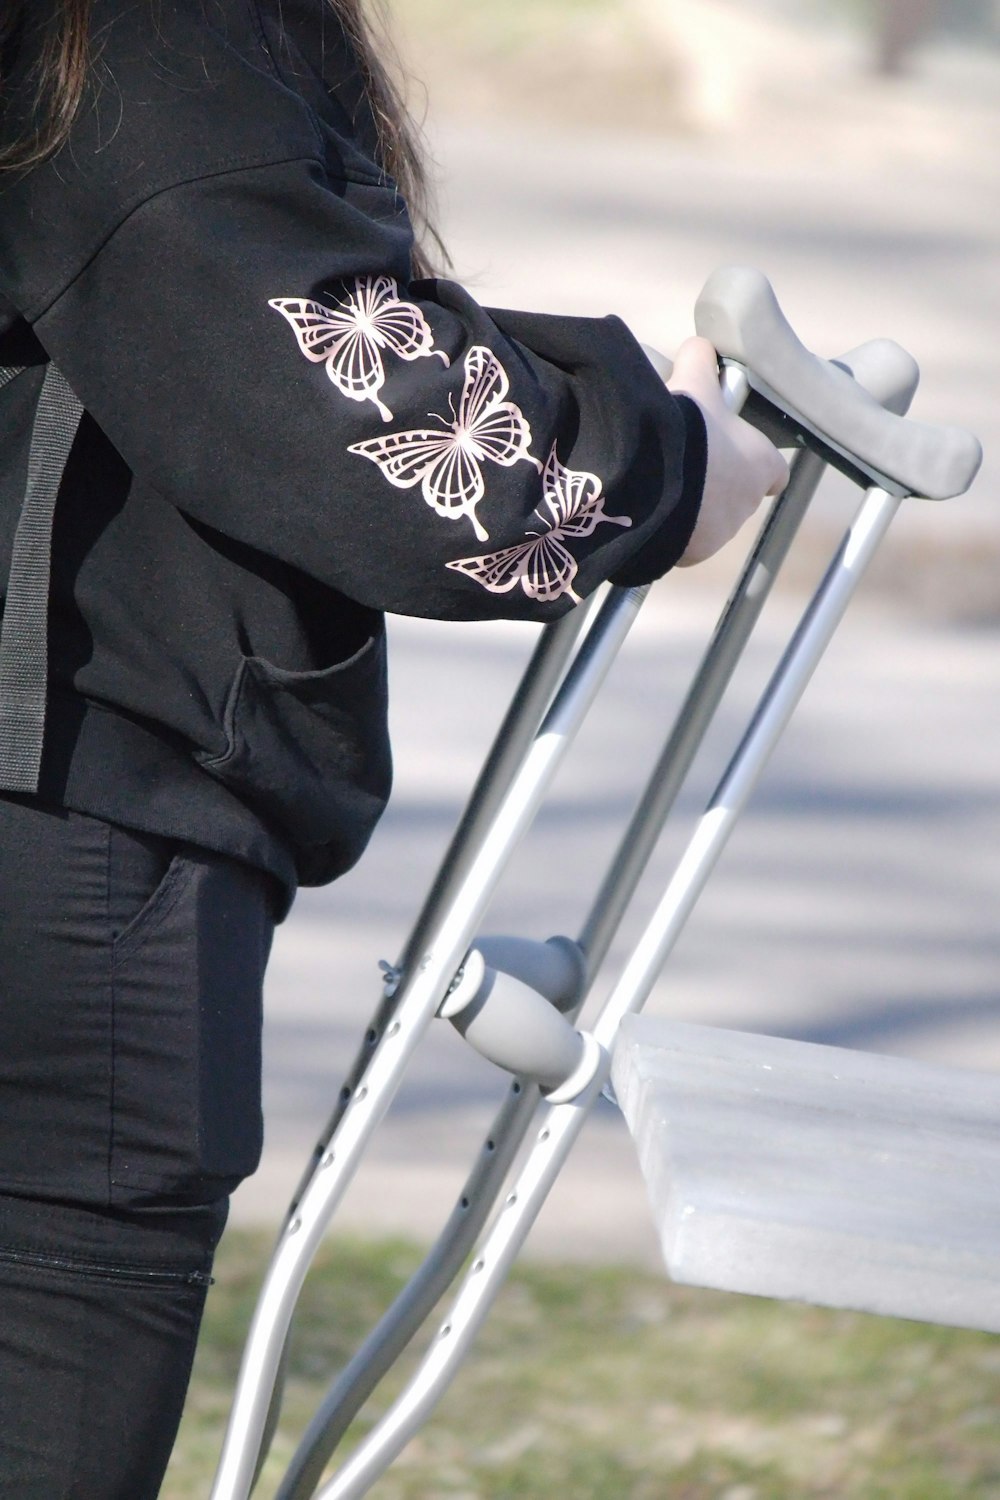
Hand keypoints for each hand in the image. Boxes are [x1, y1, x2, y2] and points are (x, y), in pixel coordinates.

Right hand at [667, 337, 788, 566]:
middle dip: (715, 483)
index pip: (774, 472)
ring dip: (693, 508)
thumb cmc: (685, 428)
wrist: (652, 477)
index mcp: (761, 465)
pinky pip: (683, 541)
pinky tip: (650, 509)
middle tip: (684, 463)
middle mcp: (748, 504)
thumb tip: (699, 346)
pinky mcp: (692, 554)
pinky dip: (671, 530)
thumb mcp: (694, 384)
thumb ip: (701, 362)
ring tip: (661, 485)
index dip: (756, 463)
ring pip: (708, 521)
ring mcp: (721, 534)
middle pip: (737, 495)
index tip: (734, 455)